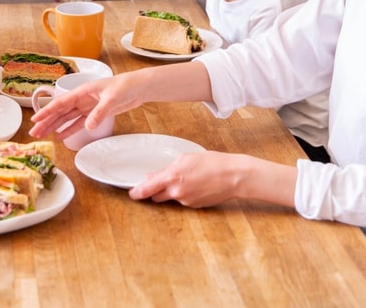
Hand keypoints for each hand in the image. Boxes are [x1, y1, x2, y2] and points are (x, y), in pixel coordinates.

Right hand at [29, 72, 145, 141]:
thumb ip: (99, 112)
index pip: (60, 102)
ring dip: (54, 126)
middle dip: (46, 121)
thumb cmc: (125, 86)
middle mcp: (81, 99)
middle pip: (60, 111)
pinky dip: (68, 130)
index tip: (35, 119)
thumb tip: (88, 125)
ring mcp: (87, 106)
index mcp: (82, 91)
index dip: (47, 111)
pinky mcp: (94, 113)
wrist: (138, 88)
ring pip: (66, 118)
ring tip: (42, 135)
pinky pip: (78, 123)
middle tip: (34, 133)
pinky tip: (59, 136)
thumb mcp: (112, 98)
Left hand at [130, 152, 297, 208]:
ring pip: (171, 198)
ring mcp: (186, 201)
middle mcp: (176, 192)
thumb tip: (153, 177)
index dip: (137, 192)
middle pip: (156, 196)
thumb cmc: (213, 162)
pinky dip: (185, 194)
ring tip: (187, 179)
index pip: (147, 189)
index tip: (131, 194)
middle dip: (155, 191)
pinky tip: (196, 185)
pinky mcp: (194, 206)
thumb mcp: (186, 159)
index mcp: (172, 177)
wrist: (234, 176)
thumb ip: (167, 169)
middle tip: (161, 182)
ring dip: (172, 191)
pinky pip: (183, 201)